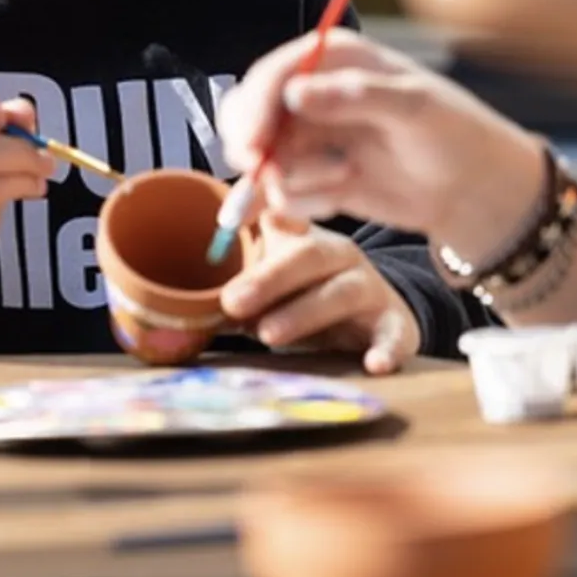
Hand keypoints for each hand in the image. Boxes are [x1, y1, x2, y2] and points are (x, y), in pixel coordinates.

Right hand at [216, 28, 543, 264]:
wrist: (477, 193)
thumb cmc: (457, 135)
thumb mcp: (415, 108)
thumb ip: (355, 95)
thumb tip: (294, 93)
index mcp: (333, 60)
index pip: (273, 75)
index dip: (254, 108)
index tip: (252, 145)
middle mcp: (313, 94)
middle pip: (251, 114)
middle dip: (250, 145)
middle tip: (256, 175)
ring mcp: (311, 137)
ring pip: (262, 157)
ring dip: (287, 176)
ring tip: (340, 180)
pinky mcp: (315, 177)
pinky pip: (283, 192)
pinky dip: (302, 200)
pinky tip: (341, 196)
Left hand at [221, 213, 418, 374]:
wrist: (379, 317)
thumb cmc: (307, 297)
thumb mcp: (273, 284)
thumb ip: (238, 284)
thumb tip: (181, 300)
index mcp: (305, 238)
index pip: (282, 217)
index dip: (260, 211)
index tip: (233, 218)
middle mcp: (340, 255)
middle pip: (308, 256)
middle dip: (267, 279)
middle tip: (232, 302)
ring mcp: (370, 288)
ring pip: (341, 293)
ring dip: (303, 313)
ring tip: (268, 334)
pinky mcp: (395, 325)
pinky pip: (393, 334)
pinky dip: (386, 348)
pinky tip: (373, 364)